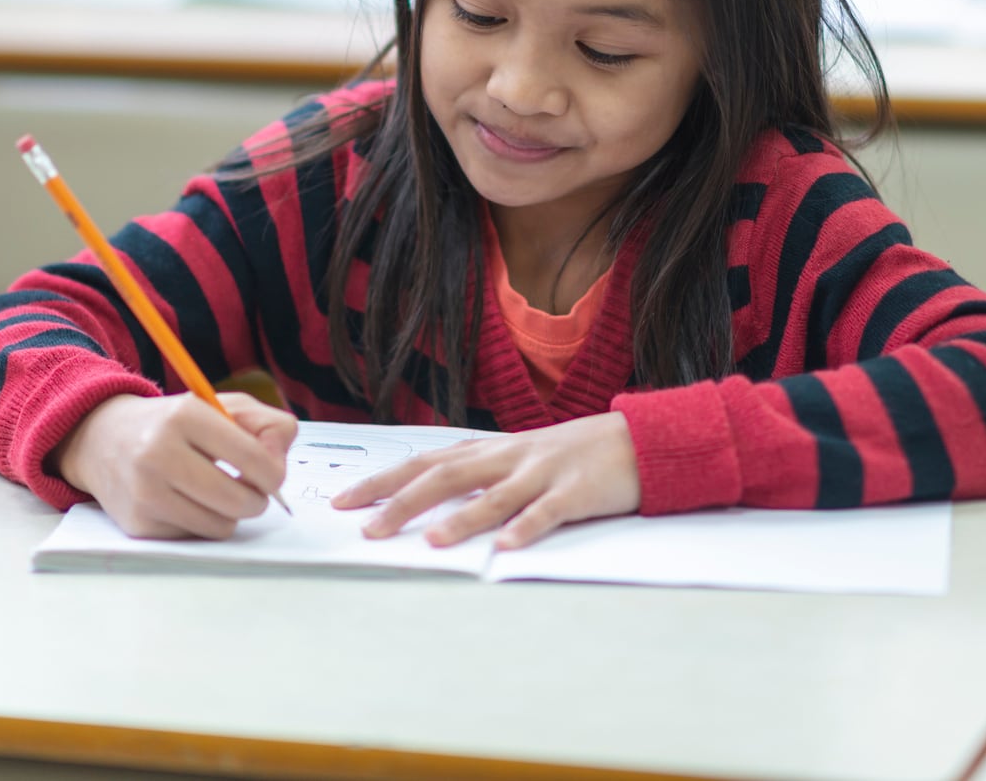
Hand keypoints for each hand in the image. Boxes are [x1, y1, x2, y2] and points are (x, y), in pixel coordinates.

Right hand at [51, 392, 296, 539]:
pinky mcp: (137, 523)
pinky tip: (187, 502)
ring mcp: (145, 492)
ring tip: (218, 493)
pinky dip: (201, 523)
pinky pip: (195, 536)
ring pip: (220, 525)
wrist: (102, 440)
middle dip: (258, 500)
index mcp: (185, 415)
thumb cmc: (175, 424)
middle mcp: (159, 453)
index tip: (273, 476)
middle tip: (252, 491)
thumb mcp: (221, 407)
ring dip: (230, 514)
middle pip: (239, 500)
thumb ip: (268, 426)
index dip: (274, 474)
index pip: (251, 458)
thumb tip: (279, 467)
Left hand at [331, 413, 640, 549]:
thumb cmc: (574, 454)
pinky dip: (525, 528)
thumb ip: (479, 474)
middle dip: (403, 503)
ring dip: (461, 520)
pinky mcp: (577, 492)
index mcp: (492, 450)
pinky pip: (548, 512)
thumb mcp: (519, 457)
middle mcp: (510, 457)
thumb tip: (426, 502)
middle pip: (447, 477)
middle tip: (368, 529)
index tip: (345, 501)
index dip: (384, 481)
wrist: (639, 438)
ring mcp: (543, 473)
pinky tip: (506, 547)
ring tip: (430, 542)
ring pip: (494, 496)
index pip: (426, 462)